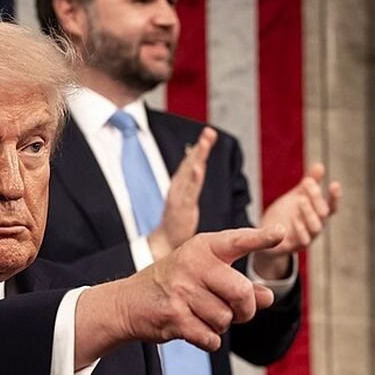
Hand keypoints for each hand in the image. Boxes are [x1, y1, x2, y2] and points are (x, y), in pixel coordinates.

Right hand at [75, 225, 284, 367]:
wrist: (127, 303)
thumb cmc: (173, 285)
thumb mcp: (204, 275)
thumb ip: (239, 284)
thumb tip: (268, 297)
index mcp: (202, 248)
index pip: (237, 240)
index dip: (261, 238)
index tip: (281, 232)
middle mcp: (192, 265)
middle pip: (242, 293)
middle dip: (246, 311)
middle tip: (238, 313)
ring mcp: (181, 291)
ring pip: (226, 319)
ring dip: (220, 325)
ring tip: (201, 315)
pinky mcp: (174, 317)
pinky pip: (211, 338)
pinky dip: (208, 340)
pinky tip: (193, 330)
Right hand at [147, 127, 217, 259]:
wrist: (164, 243)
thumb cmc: (177, 222)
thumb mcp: (185, 200)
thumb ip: (190, 183)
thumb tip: (196, 167)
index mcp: (181, 185)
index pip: (191, 162)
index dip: (200, 148)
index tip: (210, 133)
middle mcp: (179, 188)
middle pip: (190, 163)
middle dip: (200, 147)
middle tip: (209, 132)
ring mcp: (179, 197)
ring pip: (189, 174)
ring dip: (197, 157)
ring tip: (205, 143)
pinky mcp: (181, 208)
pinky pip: (189, 191)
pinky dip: (193, 178)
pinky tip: (198, 167)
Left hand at [252, 163, 341, 278]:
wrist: (267, 239)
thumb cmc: (286, 216)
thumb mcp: (296, 197)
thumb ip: (308, 184)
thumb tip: (319, 165)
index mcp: (316, 216)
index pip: (330, 208)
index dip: (334, 197)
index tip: (335, 184)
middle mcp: (313, 229)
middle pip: (322, 216)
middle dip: (316, 200)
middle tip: (307, 184)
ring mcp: (302, 239)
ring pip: (313, 231)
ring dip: (308, 214)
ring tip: (300, 200)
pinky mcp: (289, 247)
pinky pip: (297, 243)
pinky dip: (297, 231)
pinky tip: (291, 219)